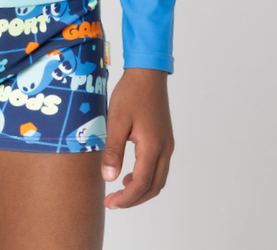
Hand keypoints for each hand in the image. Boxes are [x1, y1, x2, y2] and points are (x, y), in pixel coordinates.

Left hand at [101, 67, 173, 208]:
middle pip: (154, 187)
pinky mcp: (165, 139)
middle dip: (134, 199)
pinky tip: (130, 173)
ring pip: (159, 179)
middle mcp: (164, 149)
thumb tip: (109, 179)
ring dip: (141, 190)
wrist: (147, 73)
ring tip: (120, 190)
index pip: (141, 184)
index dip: (125, 198)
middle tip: (113, 202)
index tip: (110, 203)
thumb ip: (112, 151)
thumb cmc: (131, 94)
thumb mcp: (116, 121)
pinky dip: (146, 177)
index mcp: (152, 146)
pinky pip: (159, 167)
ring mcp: (167, 144)